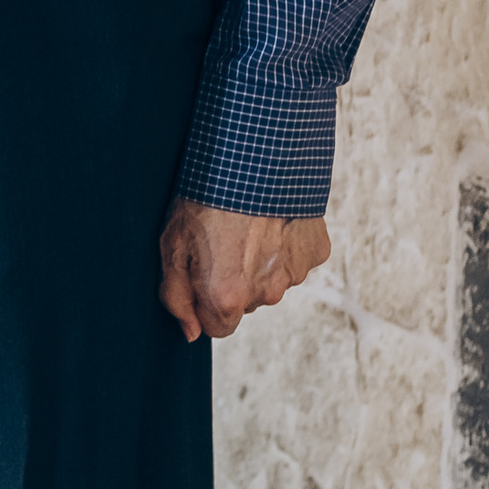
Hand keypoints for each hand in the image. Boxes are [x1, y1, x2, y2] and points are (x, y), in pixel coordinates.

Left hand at [158, 198, 328, 342]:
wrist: (254, 157)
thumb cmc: (205, 198)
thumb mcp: (172, 245)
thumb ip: (176, 296)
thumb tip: (190, 332)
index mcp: (227, 298)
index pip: (218, 328)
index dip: (205, 303)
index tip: (201, 274)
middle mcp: (265, 294)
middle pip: (246, 303)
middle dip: (233, 281)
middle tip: (222, 241)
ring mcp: (294, 273)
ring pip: (272, 282)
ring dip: (260, 263)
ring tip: (247, 225)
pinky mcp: (315, 252)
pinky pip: (295, 259)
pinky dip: (285, 245)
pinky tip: (271, 219)